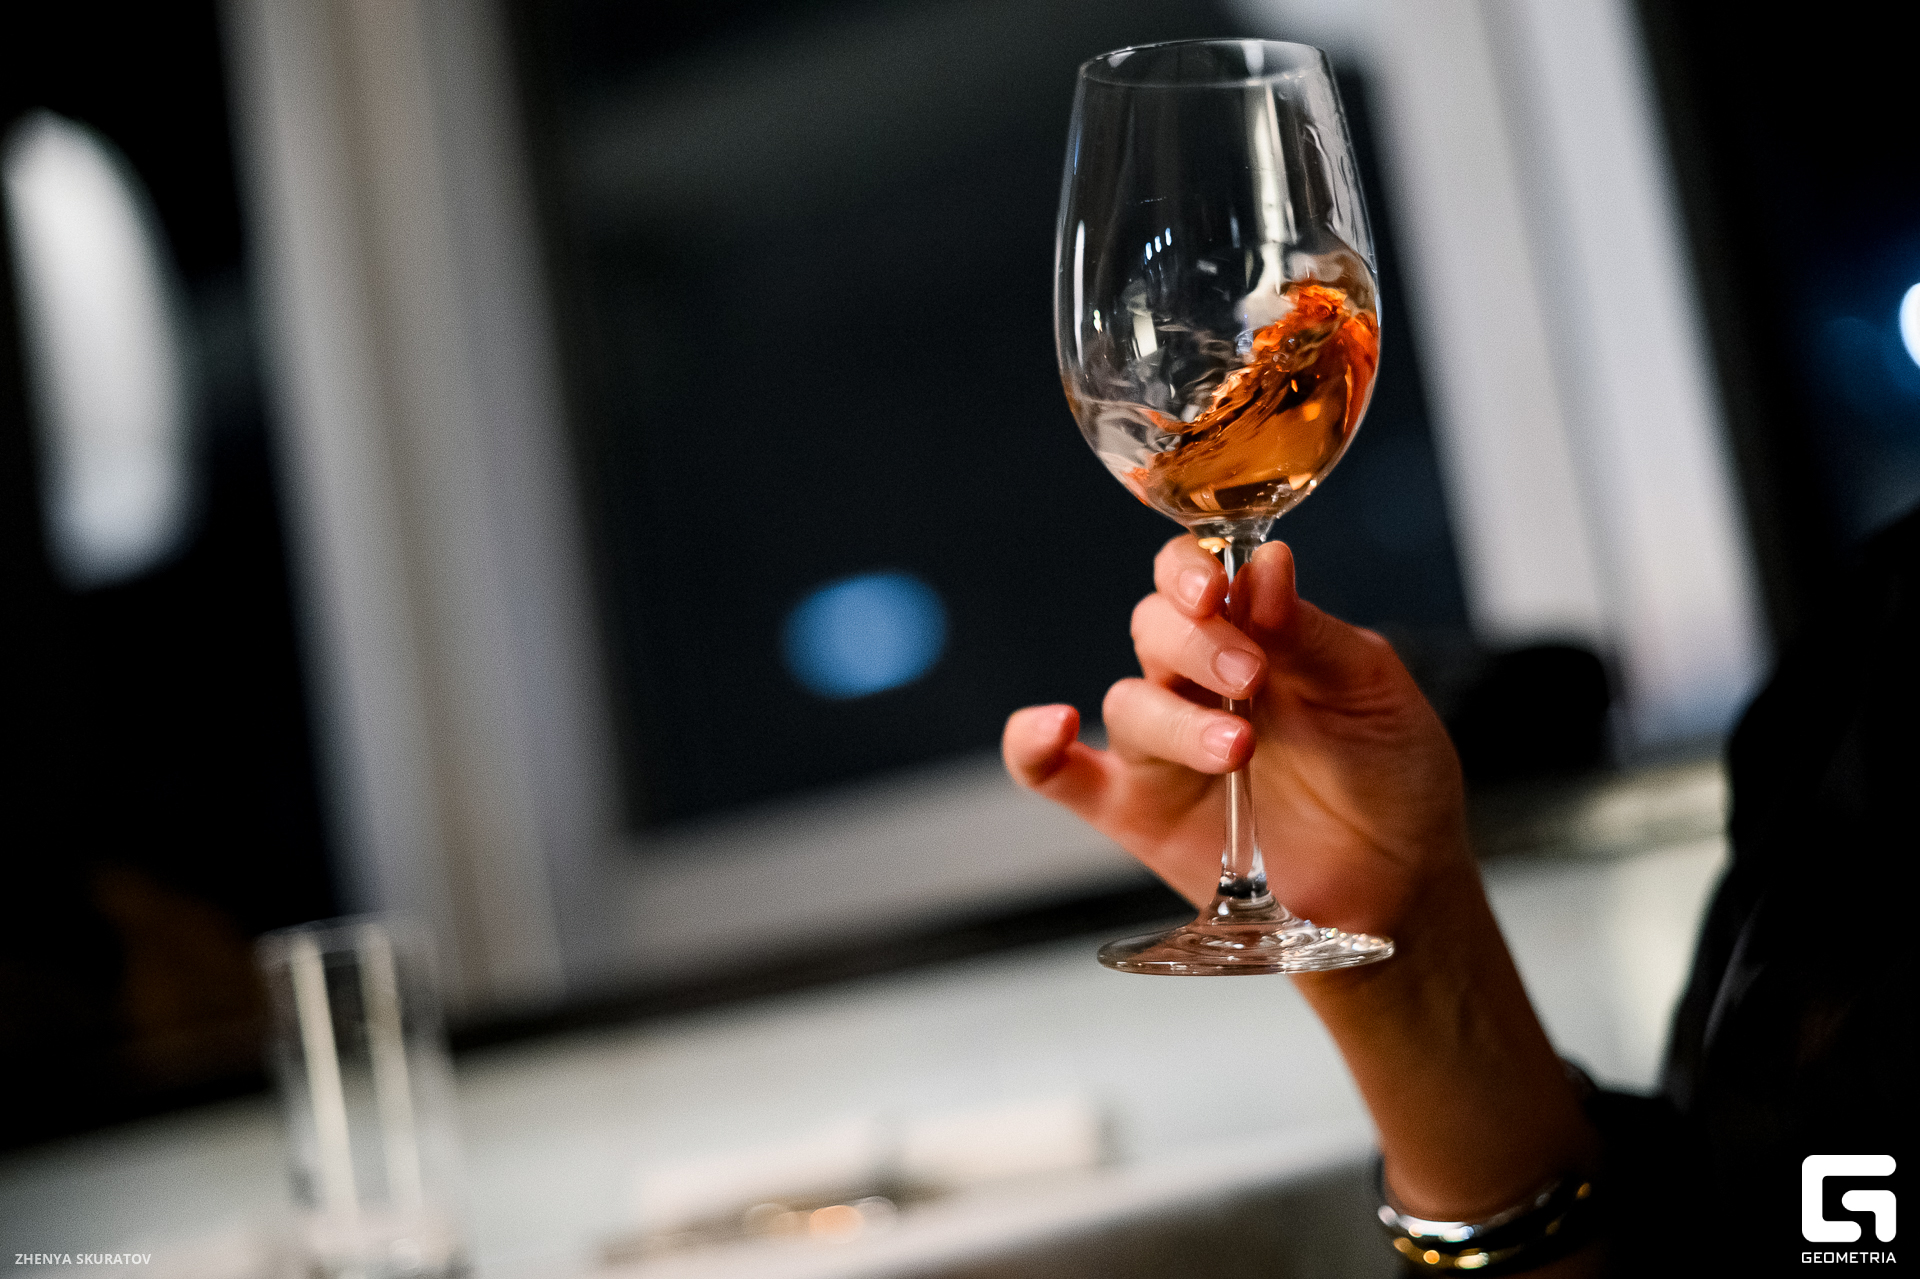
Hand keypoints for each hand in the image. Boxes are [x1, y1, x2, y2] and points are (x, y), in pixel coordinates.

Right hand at [1003, 534, 1468, 936]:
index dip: (1190, 570)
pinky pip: (1058, 777)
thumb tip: (1266, 564)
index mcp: (1254, 635)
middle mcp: (1197, 683)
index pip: (1194, 575)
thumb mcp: (1372, 691)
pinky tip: (1052, 730)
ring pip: (1126, 704)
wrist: (1399, 888)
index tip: (1216, 589)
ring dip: (1172, 719)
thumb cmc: (1390, 776)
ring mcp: (1162, 749)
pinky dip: (1035, 749)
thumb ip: (1311, 633)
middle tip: (1250, 676)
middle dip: (1195, 645)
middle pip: (1153, 631)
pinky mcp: (1136, 812)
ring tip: (1237, 749)